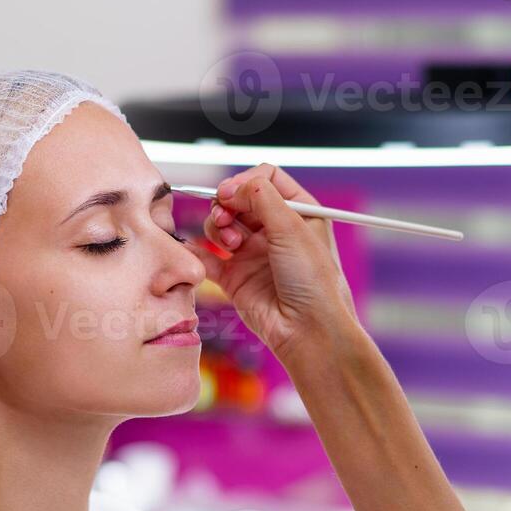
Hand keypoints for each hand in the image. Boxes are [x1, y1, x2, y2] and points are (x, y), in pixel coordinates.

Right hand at [188, 164, 362, 368]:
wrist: (308, 330)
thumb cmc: (314, 283)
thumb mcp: (292, 227)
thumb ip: (261, 197)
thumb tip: (231, 186)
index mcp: (299, 214)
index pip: (266, 179)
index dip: (245, 182)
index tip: (232, 192)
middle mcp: (276, 232)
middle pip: (238, 200)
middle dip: (226, 204)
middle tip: (225, 216)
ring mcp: (254, 254)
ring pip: (221, 225)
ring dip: (218, 227)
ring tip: (230, 243)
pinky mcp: (236, 279)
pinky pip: (208, 257)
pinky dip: (198, 251)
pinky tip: (196, 251)